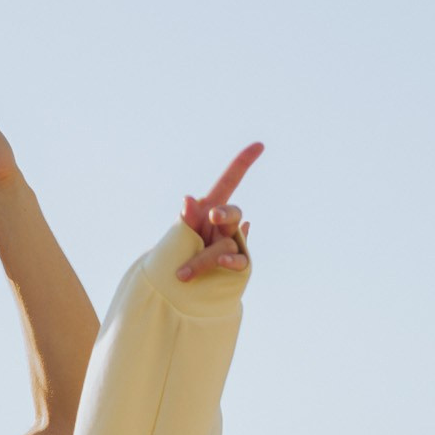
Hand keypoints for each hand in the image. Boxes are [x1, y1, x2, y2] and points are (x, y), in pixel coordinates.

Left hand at [177, 143, 260, 280]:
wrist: (174, 288)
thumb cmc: (175, 257)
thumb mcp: (177, 237)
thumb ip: (185, 221)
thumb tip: (189, 198)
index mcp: (210, 209)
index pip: (229, 181)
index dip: (243, 163)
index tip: (259, 145)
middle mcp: (224, 225)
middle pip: (232, 214)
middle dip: (224, 213)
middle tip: (212, 215)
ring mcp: (232, 244)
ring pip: (228, 244)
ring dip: (203, 258)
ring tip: (183, 273)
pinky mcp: (236, 265)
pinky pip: (239, 261)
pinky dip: (231, 259)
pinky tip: (224, 259)